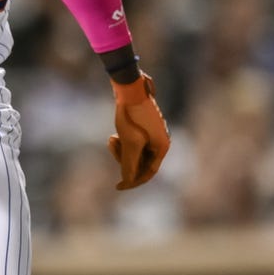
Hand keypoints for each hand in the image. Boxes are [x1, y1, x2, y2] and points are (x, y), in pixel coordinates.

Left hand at [108, 72, 169, 189]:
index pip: (148, 172)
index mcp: (162, 147)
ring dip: (122, 149)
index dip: (133, 181)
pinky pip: (133, 141)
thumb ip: (129, 164)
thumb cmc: (131, 115)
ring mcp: (153, 133)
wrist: (129, 87)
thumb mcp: (129, 142)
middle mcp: (160, 141)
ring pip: (136, 151)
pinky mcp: (144, 125)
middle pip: (141, 161)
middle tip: (112, 146)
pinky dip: (123, 141)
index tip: (118, 187)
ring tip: (111, 139)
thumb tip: (128, 181)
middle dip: (124, 158)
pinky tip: (114, 135)